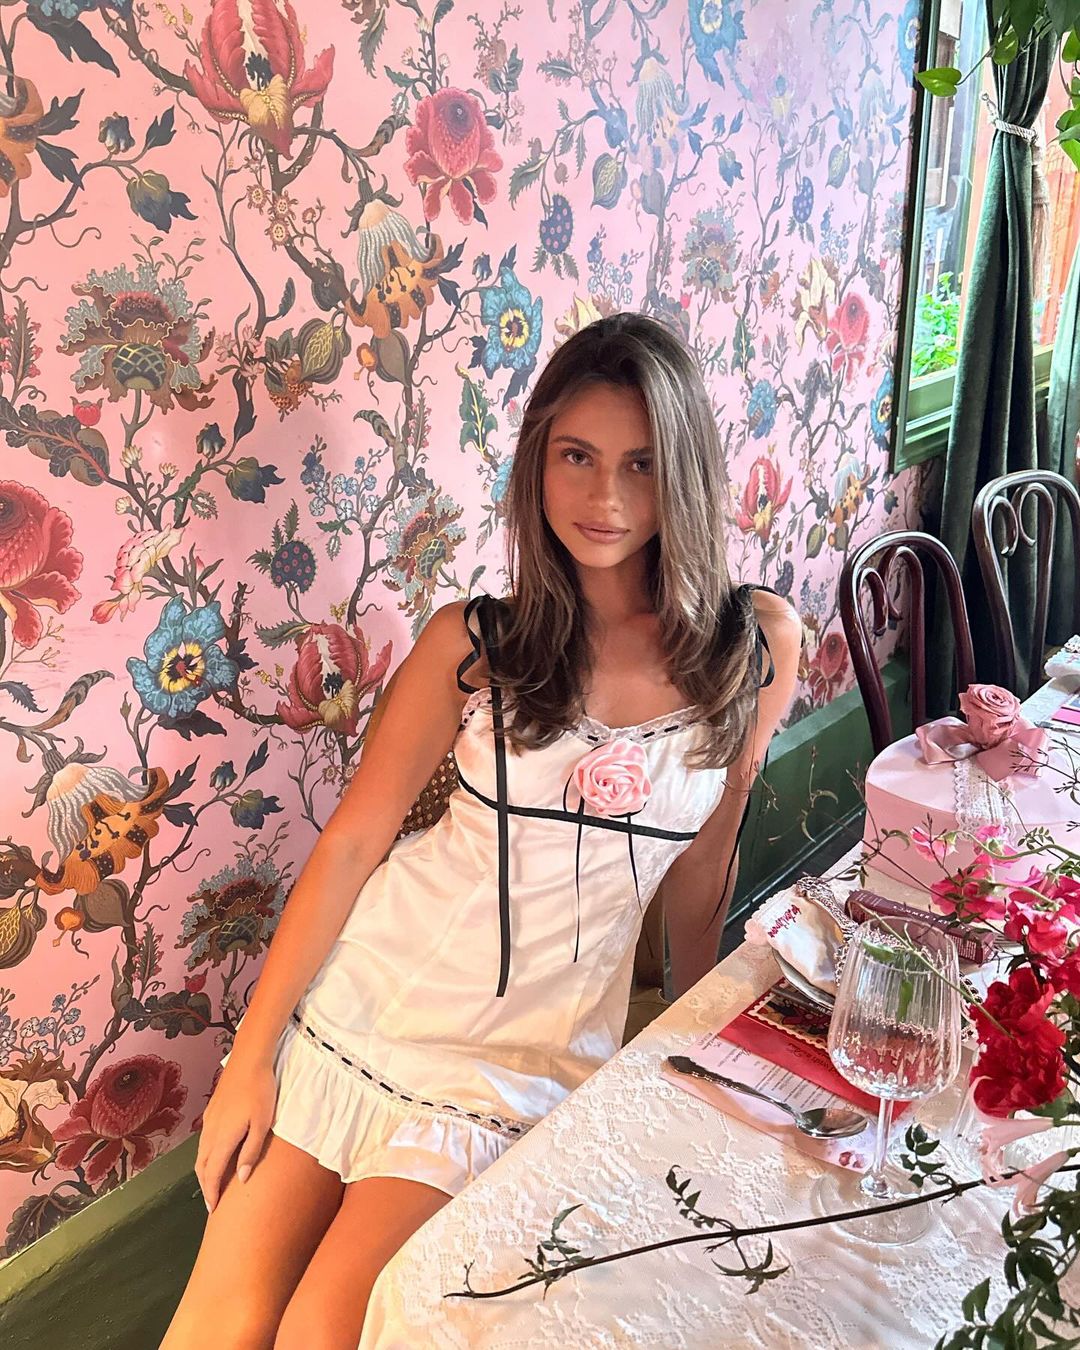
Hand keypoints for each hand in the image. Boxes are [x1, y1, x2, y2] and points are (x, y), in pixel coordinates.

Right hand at [195, 1054, 277, 1213]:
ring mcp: (209, 1119)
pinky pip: (204, 1140)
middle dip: (205, 1186)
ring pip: (201, 1153)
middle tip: (212, 1201)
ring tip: (213, 1183)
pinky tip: (215, 1155)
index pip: (211, 1173)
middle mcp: (211, 1132)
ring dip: (204, 1171)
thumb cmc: (260, 1091)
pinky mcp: (212, 1110)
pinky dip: (206, 1155)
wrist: (249, 1059)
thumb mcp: (262, 1123)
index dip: (211, 1193)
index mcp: (223, 1138)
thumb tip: (240, 1178)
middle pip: (201, 1166)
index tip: (213, 1210)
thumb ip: (250, 1151)